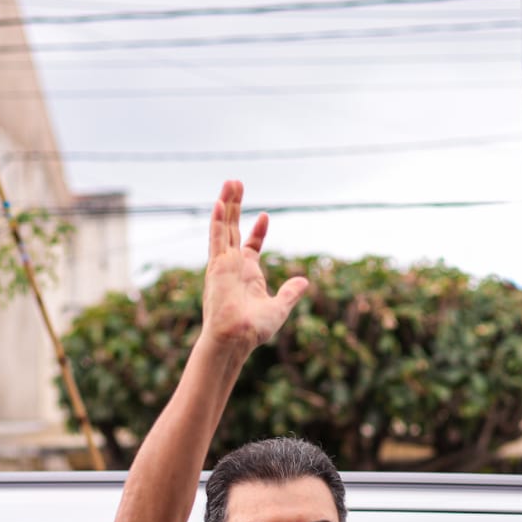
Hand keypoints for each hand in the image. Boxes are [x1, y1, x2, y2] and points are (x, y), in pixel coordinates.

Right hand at [201, 180, 307, 350]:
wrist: (237, 338)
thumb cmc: (253, 329)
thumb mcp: (279, 308)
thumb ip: (290, 293)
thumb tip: (304, 282)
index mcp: (247, 273)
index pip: (250, 245)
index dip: (258, 231)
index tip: (265, 216)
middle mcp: (233, 265)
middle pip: (233, 229)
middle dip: (236, 206)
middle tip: (236, 183)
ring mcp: (223, 263)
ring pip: (224, 227)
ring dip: (227, 204)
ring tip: (231, 182)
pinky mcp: (217, 265)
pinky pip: (217, 238)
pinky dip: (218, 220)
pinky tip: (221, 202)